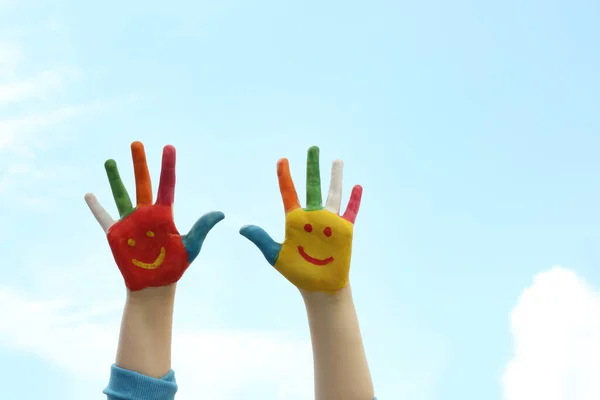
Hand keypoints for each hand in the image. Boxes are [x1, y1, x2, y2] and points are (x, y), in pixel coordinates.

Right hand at [85, 141, 223, 290]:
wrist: (155, 285)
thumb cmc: (175, 266)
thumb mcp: (191, 246)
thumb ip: (202, 227)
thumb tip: (221, 214)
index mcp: (164, 213)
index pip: (167, 184)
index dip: (168, 166)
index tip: (168, 147)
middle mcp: (146, 213)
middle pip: (143, 183)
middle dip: (140, 163)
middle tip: (137, 143)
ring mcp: (130, 222)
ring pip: (122, 194)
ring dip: (115, 178)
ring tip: (110, 160)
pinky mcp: (116, 234)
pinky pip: (104, 218)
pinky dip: (97, 207)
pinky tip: (89, 194)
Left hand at [240, 146, 361, 292]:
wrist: (319, 287)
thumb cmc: (297, 272)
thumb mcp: (275, 255)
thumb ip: (261, 239)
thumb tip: (242, 228)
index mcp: (295, 219)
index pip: (288, 192)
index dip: (285, 176)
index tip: (282, 160)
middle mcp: (312, 216)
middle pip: (312, 185)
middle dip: (312, 167)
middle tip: (313, 148)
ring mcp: (329, 222)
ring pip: (333, 193)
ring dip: (335, 177)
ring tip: (337, 160)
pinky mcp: (344, 230)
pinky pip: (350, 211)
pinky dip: (354, 200)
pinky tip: (357, 186)